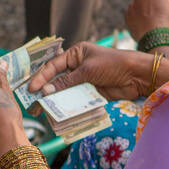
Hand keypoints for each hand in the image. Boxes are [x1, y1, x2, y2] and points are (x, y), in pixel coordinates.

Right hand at [27, 43, 154, 100]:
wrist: (137, 76)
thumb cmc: (113, 64)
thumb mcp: (87, 71)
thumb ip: (66, 81)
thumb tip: (46, 91)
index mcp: (76, 54)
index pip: (53, 65)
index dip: (41, 77)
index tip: (31, 89)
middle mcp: (77, 67)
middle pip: (56, 80)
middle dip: (44, 91)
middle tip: (32, 103)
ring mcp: (83, 81)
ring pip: (64, 92)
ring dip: (54, 101)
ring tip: (42, 111)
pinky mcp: (90, 93)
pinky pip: (75, 100)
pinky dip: (67, 107)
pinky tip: (58, 114)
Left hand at [125, 0, 168, 37]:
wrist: (153, 37)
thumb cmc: (168, 21)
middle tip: (159, 1)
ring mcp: (133, 4)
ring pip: (140, 1)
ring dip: (145, 4)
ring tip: (152, 13)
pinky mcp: (127, 14)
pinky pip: (134, 11)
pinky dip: (138, 13)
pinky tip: (145, 20)